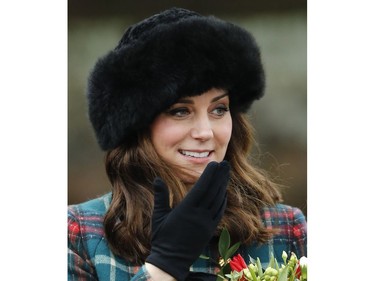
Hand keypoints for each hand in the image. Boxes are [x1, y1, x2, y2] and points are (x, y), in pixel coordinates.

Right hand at [146, 161, 229, 280]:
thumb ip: (160, 196)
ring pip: (218, 201)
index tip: (215, 164)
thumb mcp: (158, 216)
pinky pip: (219, 213)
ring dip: (223, 186)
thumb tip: (157, 179)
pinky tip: (224, 192)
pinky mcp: (210, 230)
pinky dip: (223, 201)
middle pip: (212, 192)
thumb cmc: (162, 237)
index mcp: (186, 210)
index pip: (201, 188)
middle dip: (219, 176)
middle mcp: (199, 215)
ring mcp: (206, 223)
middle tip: (225, 164)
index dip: (209, 175)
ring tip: (226, 173)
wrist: (171, 261)